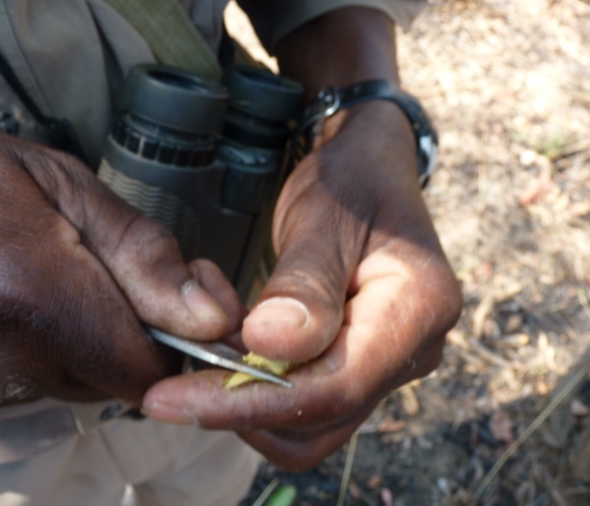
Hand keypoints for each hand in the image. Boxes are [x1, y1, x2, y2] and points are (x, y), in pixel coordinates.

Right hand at [0, 116, 242, 429]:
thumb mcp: (62, 184)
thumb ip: (143, 255)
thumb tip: (212, 318)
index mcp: (30, 293)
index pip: (147, 369)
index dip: (171, 338)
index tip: (169, 301)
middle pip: (110, 378)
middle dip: (117, 329)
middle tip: (82, 267)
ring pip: (66, 384)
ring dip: (69, 342)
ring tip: (25, 278)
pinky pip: (18, 392)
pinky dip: (25, 356)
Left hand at [143, 97, 461, 470]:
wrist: (368, 167)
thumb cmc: (350, 181)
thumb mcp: (324, 217)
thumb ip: (303, 284)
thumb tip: (269, 347)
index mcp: (418, 310)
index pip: (336, 386)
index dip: (252, 402)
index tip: (172, 399)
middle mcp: (412, 350)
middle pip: (322, 421)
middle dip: (243, 409)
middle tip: (176, 376)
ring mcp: (388, 362)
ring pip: (309, 422)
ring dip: (247, 398)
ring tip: (206, 347)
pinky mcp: (359, 362)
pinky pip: (305, 396)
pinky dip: (258, 384)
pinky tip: (229, 341)